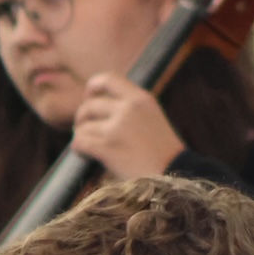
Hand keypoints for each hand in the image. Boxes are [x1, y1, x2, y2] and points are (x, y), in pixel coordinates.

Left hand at [70, 74, 186, 179]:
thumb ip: (130, 108)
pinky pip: (80, 142)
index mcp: (141, 98)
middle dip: (82, 119)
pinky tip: (85, 156)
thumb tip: (96, 106)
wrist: (175, 176)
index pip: (107, 78)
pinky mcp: (108, 147)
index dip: (92, 87)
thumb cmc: (163, 154)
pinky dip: (78, 149)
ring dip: (82, 137)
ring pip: (83, 127)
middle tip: (85, 131)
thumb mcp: (152, 118)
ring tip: (89, 148)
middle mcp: (129, 108)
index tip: (89, 98)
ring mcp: (118, 127)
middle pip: (89, 105)